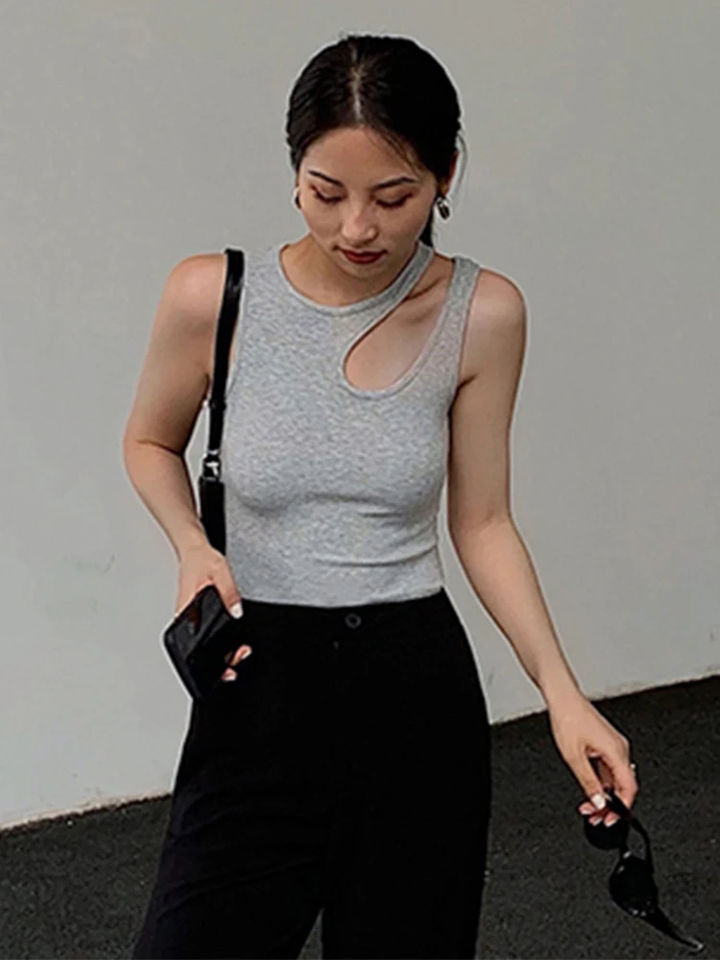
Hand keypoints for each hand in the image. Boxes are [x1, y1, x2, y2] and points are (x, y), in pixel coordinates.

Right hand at [176, 542, 251, 681]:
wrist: (193, 550)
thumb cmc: (201, 559)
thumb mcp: (220, 573)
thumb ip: (229, 593)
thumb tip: (236, 611)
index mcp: (187, 611)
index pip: (195, 646)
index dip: (211, 662)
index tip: (226, 668)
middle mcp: (187, 617)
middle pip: (201, 649)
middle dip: (221, 660)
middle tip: (239, 657)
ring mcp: (191, 617)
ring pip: (203, 643)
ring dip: (221, 651)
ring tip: (238, 652)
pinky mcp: (196, 614)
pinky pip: (206, 632)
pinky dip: (219, 640)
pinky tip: (230, 641)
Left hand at [547, 693, 637, 827]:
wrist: (563, 698)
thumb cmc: (568, 719)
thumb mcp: (574, 757)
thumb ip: (588, 783)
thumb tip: (599, 802)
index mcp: (617, 751)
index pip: (629, 788)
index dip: (622, 808)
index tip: (611, 819)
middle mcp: (619, 748)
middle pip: (623, 785)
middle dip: (610, 804)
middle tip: (596, 816)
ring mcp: (613, 745)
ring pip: (614, 778)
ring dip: (604, 794)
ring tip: (589, 806)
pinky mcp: (605, 743)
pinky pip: (608, 768)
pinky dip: (600, 782)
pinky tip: (590, 789)